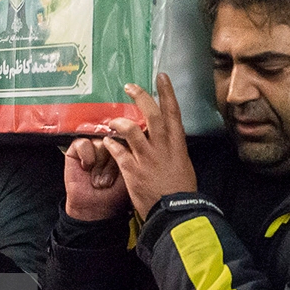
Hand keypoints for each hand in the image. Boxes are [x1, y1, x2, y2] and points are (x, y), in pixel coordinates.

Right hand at [63, 138, 130, 221]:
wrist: (96, 207)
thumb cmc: (114, 192)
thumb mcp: (129, 171)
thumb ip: (129, 152)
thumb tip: (126, 136)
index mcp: (123, 147)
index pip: (127, 136)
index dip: (124, 149)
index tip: (123, 167)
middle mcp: (108, 144)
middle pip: (114, 139)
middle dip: (113, 163)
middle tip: (109, 180)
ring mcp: (92, 145)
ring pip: (100, 142)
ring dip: (100, 164)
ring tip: (98, 179)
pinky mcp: (76, 148)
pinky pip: (83, 143)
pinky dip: (86, 157)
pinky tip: (87, 168)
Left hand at [103, 73, 197, 220]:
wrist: (175, 213)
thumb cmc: (181, 190)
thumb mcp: (183, 165)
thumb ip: (173, 149)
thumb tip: (167, 138)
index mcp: (177, 145)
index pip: (173, 113)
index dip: (167, 93)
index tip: (161, 77)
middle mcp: (162, 148)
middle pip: (152, 115)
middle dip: (141, 97)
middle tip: (130, 86)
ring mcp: (147, 159)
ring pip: (131, 131)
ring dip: (120, 122)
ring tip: (113, 120)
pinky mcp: (132, 171)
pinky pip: (118, 152)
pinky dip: (111, 145)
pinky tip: (106, 141)